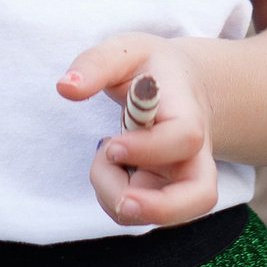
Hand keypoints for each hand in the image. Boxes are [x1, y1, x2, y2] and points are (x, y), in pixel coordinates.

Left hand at [59, 37, 216, 227]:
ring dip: (121, 201)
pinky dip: (114, 200)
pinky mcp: (164, 193)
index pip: (184, 138)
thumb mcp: (124, 51)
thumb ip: (96, 64)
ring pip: (167, 215)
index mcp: (187, 111)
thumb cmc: (151, 67)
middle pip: (201, 196)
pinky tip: (108, 167)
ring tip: (104, 160)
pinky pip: (142, 212)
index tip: (112, 145)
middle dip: (159, 208)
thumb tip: (65, 86)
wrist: (180, 84)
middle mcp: (195, 152)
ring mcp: (182, 178)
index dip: (149, 148)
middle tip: (123, 203)